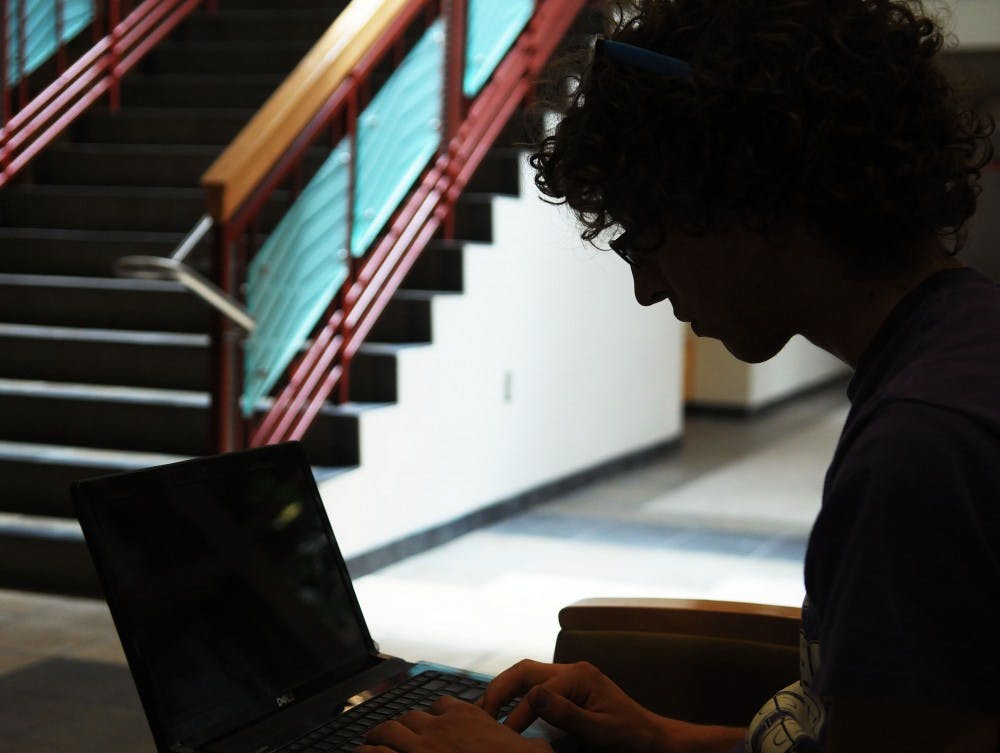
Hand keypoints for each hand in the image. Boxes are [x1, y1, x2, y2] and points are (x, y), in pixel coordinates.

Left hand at [357, 694, 552, 752]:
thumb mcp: (531, 748)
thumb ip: (522, 740)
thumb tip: (534, 743)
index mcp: (468, 717)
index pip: (441, 707)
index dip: (433, 719)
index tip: (429, 729)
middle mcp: (440, 726)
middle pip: (410, 718)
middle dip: (400, 728)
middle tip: (390, 738)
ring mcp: (421, 746)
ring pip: (388, 730)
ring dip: (377, 738)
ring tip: (369, 747)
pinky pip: (377, 752)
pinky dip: (368, 752)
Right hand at [480, 660, 660, 752]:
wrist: (654, 739)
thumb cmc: (630, 737)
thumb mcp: (599, 731)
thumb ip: (565, 713)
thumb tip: (532, 696)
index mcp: (579, 676)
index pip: (535, 692)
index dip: (517, 716)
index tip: (504, 739)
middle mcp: (572, 670)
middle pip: (524, 670)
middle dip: (498, 689)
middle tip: (479, 715)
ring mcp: (570, 677)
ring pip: (526, 674)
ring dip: (503, 690)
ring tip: (484, 712)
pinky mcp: (569, 688)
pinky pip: (535, 684)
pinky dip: (516, 695)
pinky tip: (505, 711)